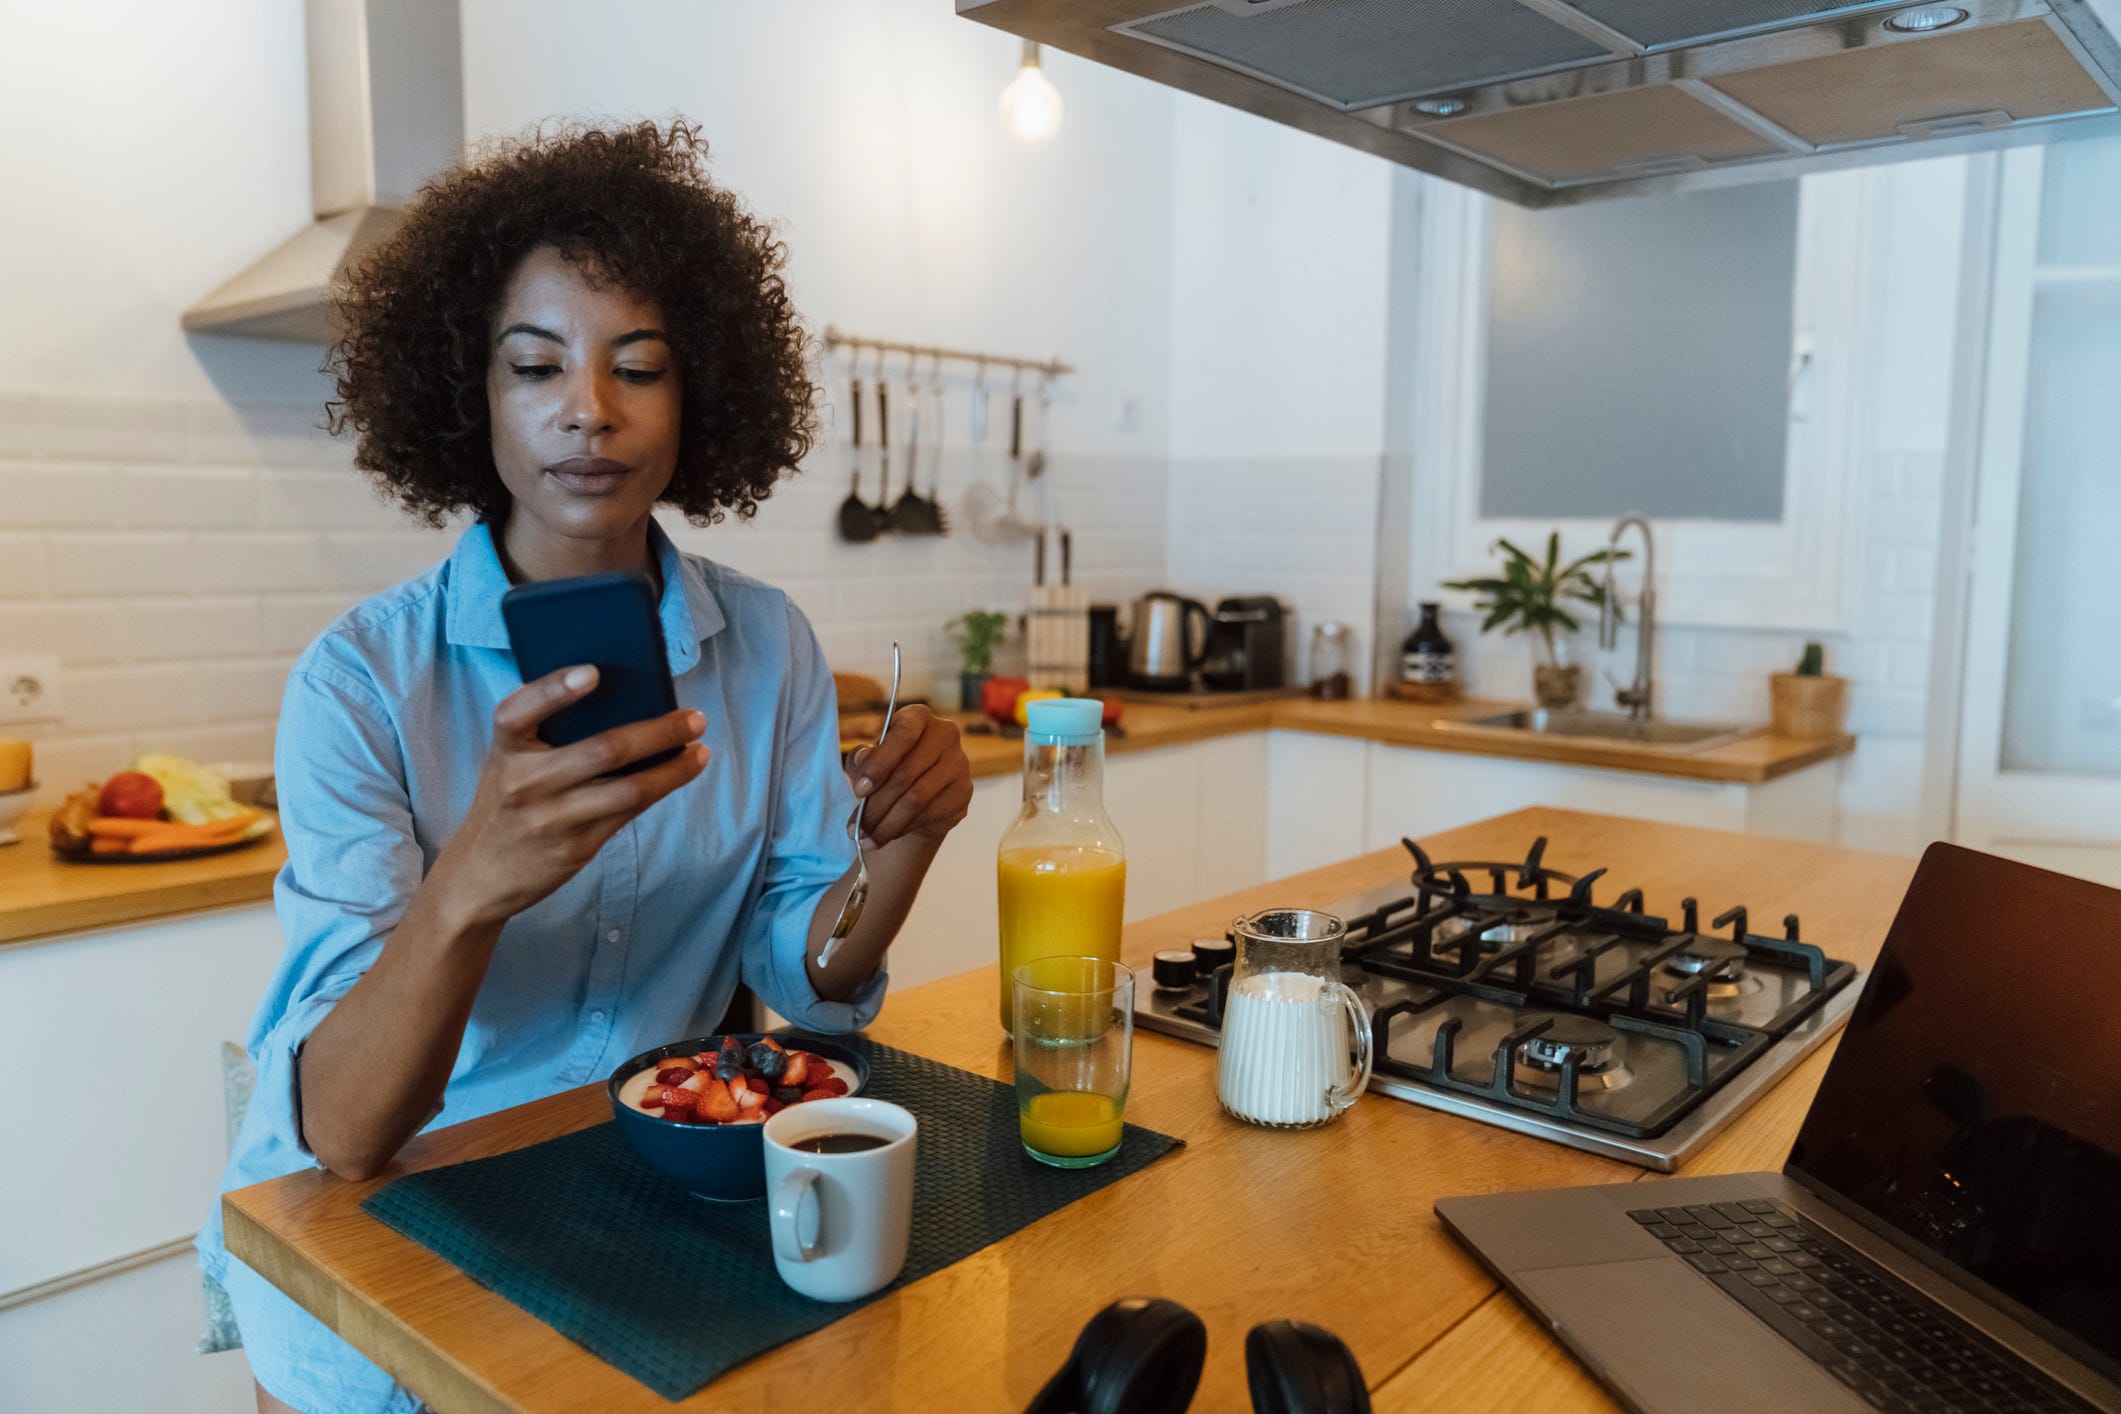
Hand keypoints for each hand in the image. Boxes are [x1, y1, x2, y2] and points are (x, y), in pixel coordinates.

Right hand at [433, 665, 708, 925]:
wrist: (478, 876)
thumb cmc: (507, 802)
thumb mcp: (508, 762)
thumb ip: (544, 733)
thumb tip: (621, 697)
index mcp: (504, 748)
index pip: (519, 710)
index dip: (555, 689)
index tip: (594, 672)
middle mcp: (525, 782)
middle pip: (603, 751)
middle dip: (659, 732)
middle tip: (694, 719)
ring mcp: (551, 818)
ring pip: (629, 789)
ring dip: (674, 768)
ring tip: (699, 749)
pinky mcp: (574, 848)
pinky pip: (628, 814)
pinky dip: (660, 789)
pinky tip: (679, 773)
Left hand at [846, 704, 970, 847]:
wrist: (918, 794)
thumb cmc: (888, 769)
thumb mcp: (868, 760)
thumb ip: (862, 758)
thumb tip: (864, 759)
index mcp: (919, 717)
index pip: (903, 733)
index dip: (880, 763)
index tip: (859, 790)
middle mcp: (945, 734)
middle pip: (907, 772)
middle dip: (876, 805)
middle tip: (854, 829)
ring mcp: (959, 763)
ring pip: (917, 798)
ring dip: (887, 824)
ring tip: (866, 839)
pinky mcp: (963, 792)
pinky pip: (929, 813)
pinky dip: (904, 828)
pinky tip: (887, 837)